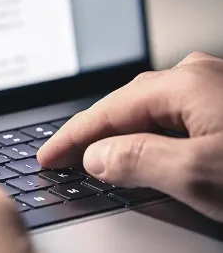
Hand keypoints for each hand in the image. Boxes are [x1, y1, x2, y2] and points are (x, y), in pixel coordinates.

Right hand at [39, 52, 222, 221]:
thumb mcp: (198, 174)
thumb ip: (138, 161)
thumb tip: (95, 157)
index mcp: (187, 84)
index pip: (107, 111)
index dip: (71, 138)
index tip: (47, 158)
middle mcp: (204, 78)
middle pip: (129, 106)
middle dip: (92, 133)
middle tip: (64, 159)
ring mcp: (221, 91)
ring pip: (155, 112)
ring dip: (123, 136)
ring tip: (100, 159)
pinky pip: (178, 118)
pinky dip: (152, 136)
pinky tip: (149, 152)